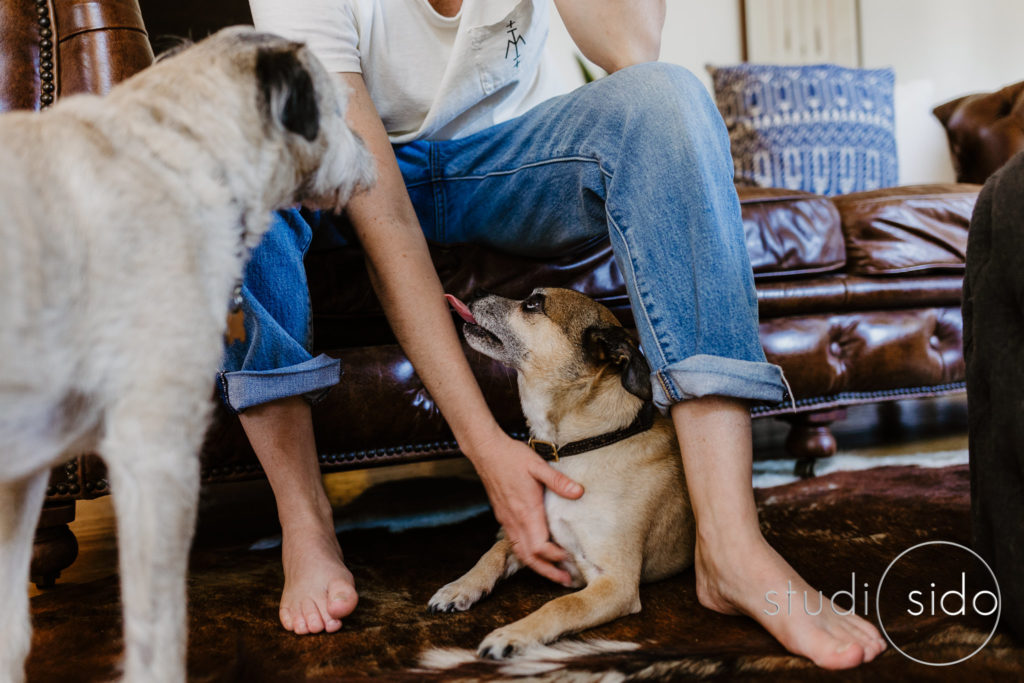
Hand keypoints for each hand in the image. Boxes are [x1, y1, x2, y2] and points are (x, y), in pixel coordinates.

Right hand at [466, 430, 584, 585]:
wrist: (486, 452)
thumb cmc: (512, 457)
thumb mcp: (538, 465)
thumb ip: (559, 481)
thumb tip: (579, 492)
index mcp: (526, 511)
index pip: (540, 546)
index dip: (555, 557)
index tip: (570, 558)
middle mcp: (515, 521)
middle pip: (530, 557)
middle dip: (548, 571)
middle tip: (566, 580)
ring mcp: (507, 520)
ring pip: (520, 552)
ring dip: (537, 566)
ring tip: (553, 573)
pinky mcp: (503, 516)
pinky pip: (514, 543)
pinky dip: (527, 554)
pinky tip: (536, 553)